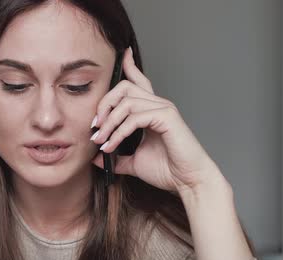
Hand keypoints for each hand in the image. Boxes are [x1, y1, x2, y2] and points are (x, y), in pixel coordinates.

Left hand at [91, 47, 222, 192]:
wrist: (187, 182)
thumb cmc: (166, 170)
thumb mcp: (133, 163)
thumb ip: (115, 156)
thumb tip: (95, 158)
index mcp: (151, 110)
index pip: (139, 81)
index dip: (129, 66)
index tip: (122, 54)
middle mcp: (158, 105)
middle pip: (124, 87)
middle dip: (104, 104)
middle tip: (95, 126)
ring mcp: (164, 109)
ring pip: (127, 102)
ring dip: (108, 122)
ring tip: (100, 141)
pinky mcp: (167, 118)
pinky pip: (135, 118)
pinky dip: (118, 132)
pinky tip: (111, 146)